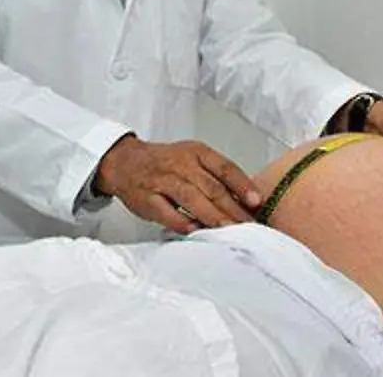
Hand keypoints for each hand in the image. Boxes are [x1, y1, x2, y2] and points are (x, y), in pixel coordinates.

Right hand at [95, 136, 261, 233]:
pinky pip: (167, 212)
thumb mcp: (193, 159)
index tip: (257, 201)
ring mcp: (162, 181)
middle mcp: (180, 165)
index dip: (242, 185)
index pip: (224, 168)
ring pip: (192, 199)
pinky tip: (196, 230)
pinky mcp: (147, 199)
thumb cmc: (166, 163)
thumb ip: (217, 177)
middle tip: (249, 226)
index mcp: (196, 153)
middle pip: (211, 187)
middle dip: (233, 209)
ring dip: (213, 216)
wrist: (125, 162)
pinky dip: (182, 222)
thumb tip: (247, 201)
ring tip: (229, 230)